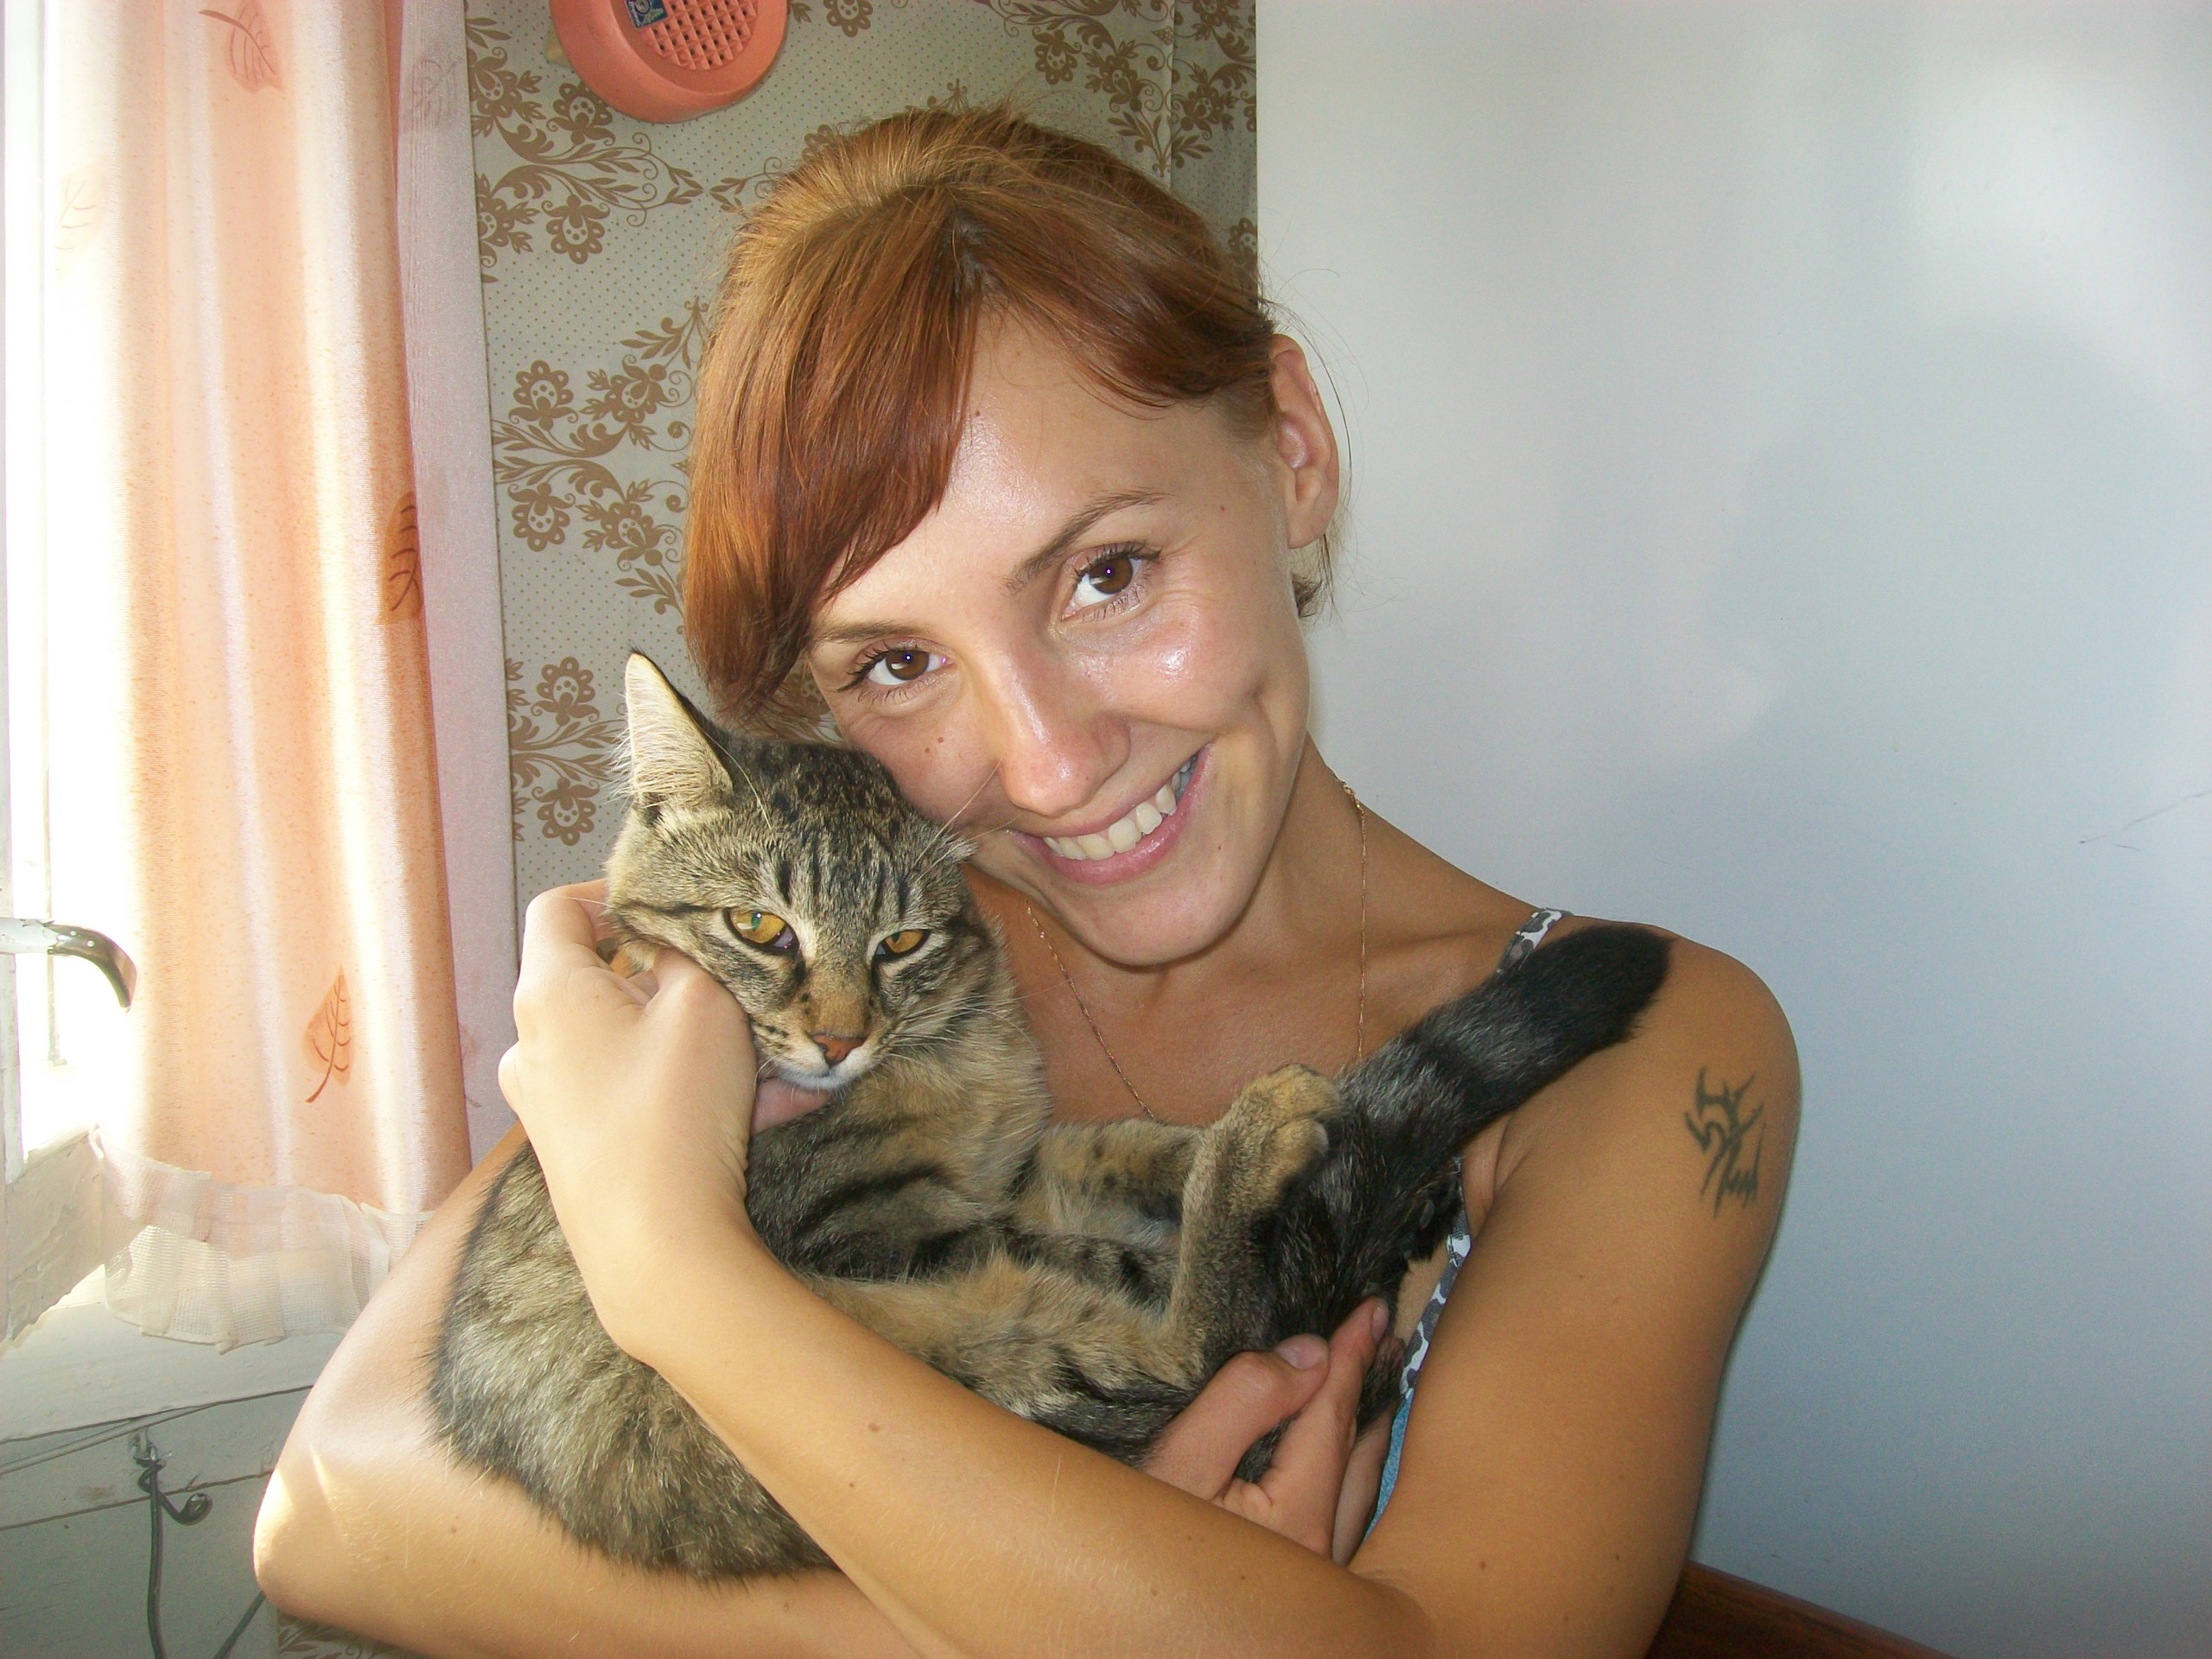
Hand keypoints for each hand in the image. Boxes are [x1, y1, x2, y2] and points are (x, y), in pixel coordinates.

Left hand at [497, 881, 761, 1356]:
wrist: (656, 1252)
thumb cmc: (673, 1114)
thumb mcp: (704, 1005)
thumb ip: (691, 956)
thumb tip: (677, 946)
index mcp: (549, 995)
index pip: (558, 910)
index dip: (613, 892)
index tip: (671, 906)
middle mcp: (534, 1046)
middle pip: (606, 984)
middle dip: (682, 984)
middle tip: (746, 992)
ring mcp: (551, 1105)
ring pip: (637, 1048)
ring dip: (706, 1045)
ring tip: (786, 1062)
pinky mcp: (579, 1153)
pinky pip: (644, 1100)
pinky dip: (699, 1094)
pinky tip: (781, 1110)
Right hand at [1145, 1299, 1395, 1563]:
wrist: (1120, 1631)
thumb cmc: (1138, 1546)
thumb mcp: (1180, 1463)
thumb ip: (1242, 1403)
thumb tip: (1307, 1354)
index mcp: (1301, 1519)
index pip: (1334, 1416)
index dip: (1350, 1357)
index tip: (1369, 1309)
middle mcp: (1323, 1555)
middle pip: (1359, 1452)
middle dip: (1369, 1388)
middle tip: (1383, 1334)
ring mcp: (1314, 1577)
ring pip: (1359, 1487)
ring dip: (1363, 1428)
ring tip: (1373, 1382)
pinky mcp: (1296, 1588)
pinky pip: (1342, 1510)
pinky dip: (1348, 1464)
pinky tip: (1339, 1452)